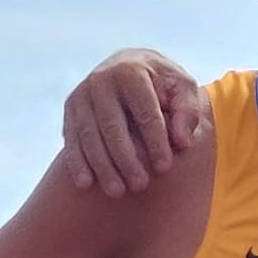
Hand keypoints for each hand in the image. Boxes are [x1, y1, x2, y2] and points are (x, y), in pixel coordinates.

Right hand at [63, 51, 201, 196]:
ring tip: (117, 192)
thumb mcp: (183, 87)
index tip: (164, 168)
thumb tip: (182, 142)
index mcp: (132, 71)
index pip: (145, 112)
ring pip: (90, 135)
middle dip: (126, 159)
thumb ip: (187, 111)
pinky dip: (77, 162)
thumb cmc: (163, 83)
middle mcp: (101, 80)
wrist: (128, 65)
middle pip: (113, 126)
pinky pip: (72, 138)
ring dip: (102, 166)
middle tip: (140, 186)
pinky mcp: (70, 108)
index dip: (155, 141)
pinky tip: (85, 184)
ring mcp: (82, 94)